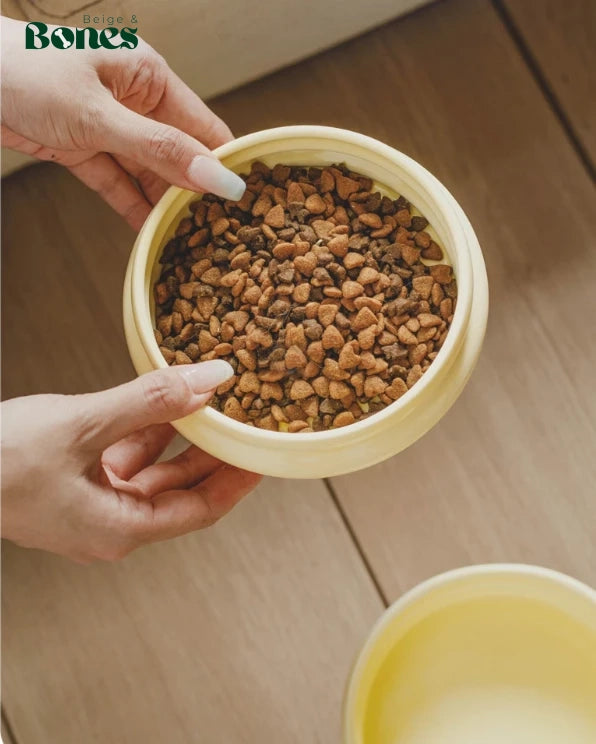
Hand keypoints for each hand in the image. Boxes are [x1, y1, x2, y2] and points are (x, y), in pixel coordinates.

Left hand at [0, 17, 245, 229]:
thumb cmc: (22, 72)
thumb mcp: (98, 115)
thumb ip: (159, 150)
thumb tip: (215, 178)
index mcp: (150, 78)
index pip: (205, 127)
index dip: (226, 165)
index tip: (246, 204)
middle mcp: (136, 102)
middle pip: (180, 156)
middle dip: (196, 193)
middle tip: (219, 233)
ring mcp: (110, 128)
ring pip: (149, 175)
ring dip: (164, 206)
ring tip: (188, 241)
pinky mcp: (85, 150)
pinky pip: (118, 184)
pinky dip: (132, 208)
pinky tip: (151, 233)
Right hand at [1, 361, 260, 562]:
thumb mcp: (83, 424)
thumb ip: (150, 401)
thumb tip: (210, 381)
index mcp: (119, 529)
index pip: (202, 508)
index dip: (239, 479)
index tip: (266, 452)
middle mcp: (111, 525)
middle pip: (182, 489)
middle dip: (213, 453)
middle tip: (245, 420)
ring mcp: (93, 505)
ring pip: (153, 470)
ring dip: (177, 436)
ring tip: (207, 402)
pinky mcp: (76, 484)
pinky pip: (124, 459)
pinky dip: (143, 432)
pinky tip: (157, 404)